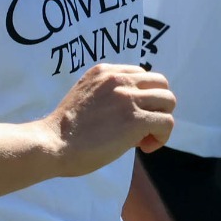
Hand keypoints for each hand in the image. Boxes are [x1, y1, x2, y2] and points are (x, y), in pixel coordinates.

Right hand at [46, 64, 175, 174]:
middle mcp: (119, 79)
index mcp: (105, 71)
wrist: (52, 144)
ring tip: (144, 139)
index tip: (129, 117)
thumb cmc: (65, 131)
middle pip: (161, 84)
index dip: (142, 98)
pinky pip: (167, 122)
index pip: (142, 75)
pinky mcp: (135, 119)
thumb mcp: (85, 97)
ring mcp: (128, 97)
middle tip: (142, 128)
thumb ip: (108, 96)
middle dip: (157, 106)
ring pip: (168, 101)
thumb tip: (134, 113)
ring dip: (161, 121)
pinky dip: (162, 137)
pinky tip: (145, 148)